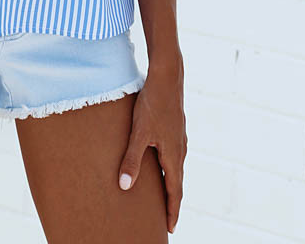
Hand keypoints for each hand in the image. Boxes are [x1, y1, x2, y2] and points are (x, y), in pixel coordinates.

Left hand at [117, 63, 186, 232]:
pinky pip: (173, 155)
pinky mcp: (175, 128)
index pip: (174, 191)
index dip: (172, 211)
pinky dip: (168, 167)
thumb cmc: (153, 104)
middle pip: (177, 182)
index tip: (170, 228)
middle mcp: (180, 149)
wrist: (167, 77)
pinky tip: (159, 162)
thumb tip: (125, 186)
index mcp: (173, 155)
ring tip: (162, 195)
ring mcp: (179, 138)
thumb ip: (132, 159)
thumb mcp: (139, 132)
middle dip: (172, 201)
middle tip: (167, 219)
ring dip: (170, 183)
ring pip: (175, 167)